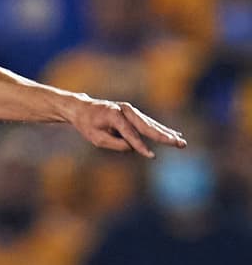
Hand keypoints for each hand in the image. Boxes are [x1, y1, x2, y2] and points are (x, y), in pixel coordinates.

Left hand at [65, 97, 184, 157]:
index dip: (140, 145)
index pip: (129, 133)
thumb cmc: (88, 124)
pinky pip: (149, 123)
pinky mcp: (134, 114)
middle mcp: (126, 110)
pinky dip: (162, 129)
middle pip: (147, 126)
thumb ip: (114, 143)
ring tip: (181, 142)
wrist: (84, 109)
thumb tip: (132, 147)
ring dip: (167, 133)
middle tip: (178, 143)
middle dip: (163, 136)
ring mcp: (132, 111)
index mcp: (114, 115)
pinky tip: (174, 134)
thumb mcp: (96, 138)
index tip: (150, 155)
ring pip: (151, 124)